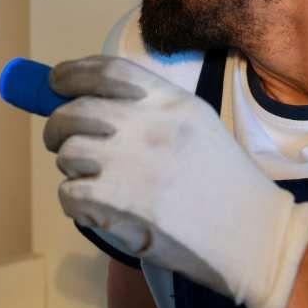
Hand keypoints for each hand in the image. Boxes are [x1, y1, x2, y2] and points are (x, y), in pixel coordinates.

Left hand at [44, 55, 307, 307]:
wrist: (252, 236)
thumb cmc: (225, 183)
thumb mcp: (197, 125)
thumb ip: (152, 110)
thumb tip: (92, 103)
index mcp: (169, 102)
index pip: (106, 71)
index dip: (71, 74)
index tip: (54, 82)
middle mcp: (147, 125)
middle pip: (75, 111)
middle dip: (56, 127)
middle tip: (58, 142)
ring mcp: (131, 162)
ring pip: (68, 153)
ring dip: (71, 167)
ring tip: (91, 180)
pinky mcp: (118, 201)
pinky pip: (70, 192)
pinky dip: (74, 201)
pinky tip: (94, 208)